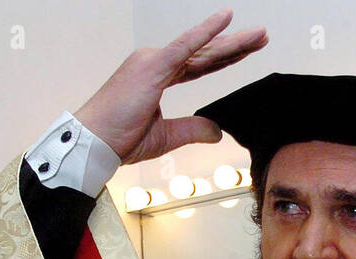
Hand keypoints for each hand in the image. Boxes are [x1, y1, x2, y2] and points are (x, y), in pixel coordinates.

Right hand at [74, 9, 267, 164]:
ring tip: (259, 35)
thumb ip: (193, 129)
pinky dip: (206, 32)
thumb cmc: (120, 138)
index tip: (247, 50)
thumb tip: (217, 130)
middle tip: (262, 37)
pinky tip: (226, 19)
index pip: (199, 64)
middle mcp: (155, 62)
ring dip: (232, 41)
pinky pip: (185, 46)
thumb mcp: (167, 136)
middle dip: (236, 45)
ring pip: (201, 49)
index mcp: (157, 76)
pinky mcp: (152, 66)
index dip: (225, 57)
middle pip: (205, 53)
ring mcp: (153, 61)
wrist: (94, 142)